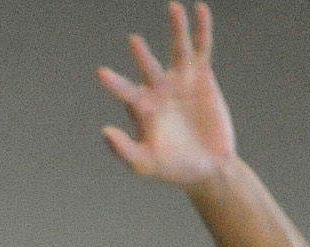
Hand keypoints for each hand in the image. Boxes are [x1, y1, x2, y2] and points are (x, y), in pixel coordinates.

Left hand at [97, 3, 234, 186]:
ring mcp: (180, 78)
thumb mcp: (146, 165)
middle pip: (148, 67)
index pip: (125, 92)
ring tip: (174, 8)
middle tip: (134, 42)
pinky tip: (200, 9)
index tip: (101, 73)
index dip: (114, 84)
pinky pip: (201, 47)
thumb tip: (105, 131)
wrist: (208, 168)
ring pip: (177, 48)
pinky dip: (202, 29)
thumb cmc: (173, 168)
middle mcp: (158, 87)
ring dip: (176, 29)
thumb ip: (125, 151)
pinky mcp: (200, 74)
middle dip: (142, 56)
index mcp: (142, 107)